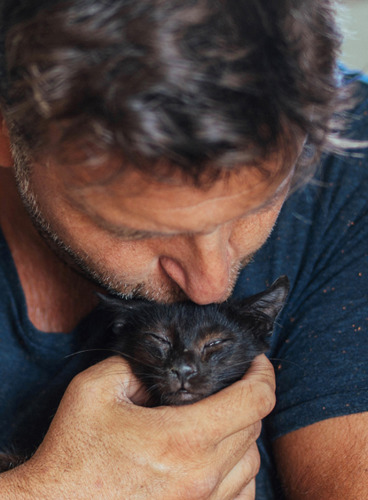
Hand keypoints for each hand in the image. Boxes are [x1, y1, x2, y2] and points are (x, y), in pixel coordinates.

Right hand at [0, 354, 274, 498]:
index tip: (256, 362)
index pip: (253, 400)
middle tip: (233, 384)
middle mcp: (202, 476)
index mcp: (184, 437)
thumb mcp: (95, 390)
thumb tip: (159, 366)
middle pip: (254, 428)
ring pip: (252, 464)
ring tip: (225, 418)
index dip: (262, 374)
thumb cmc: (73, 453)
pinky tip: (219, 458)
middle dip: (250, 398)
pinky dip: (239, 471)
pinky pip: (241, 495)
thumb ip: (133, 365)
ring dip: (245, 435)